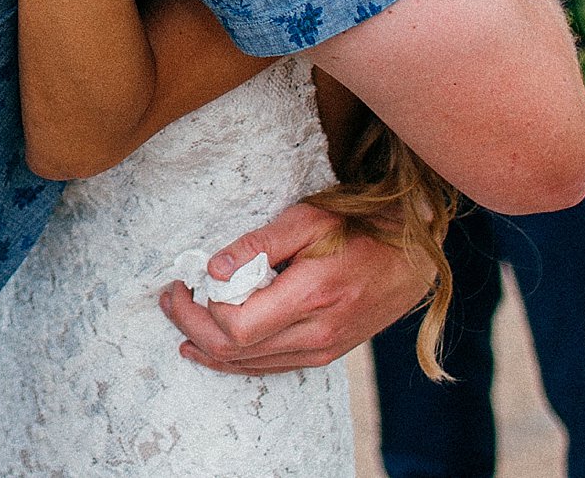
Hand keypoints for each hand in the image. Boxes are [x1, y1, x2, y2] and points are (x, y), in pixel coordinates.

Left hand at [157, 200, 430, 374]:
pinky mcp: (325, 354)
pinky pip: (267, 367)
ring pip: (247, 365)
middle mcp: (316, 333)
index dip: (199, 309)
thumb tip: (213, 267)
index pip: (236, 325)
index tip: (182, 282)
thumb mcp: (310, 218)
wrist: (414, 258)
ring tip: (180, 314)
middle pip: (234, 350)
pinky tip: (209, 346)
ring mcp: (322, 349)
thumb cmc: (361, 226)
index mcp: (311, 295)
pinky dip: (232, 359)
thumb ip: (259, 242)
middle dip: (191, 325)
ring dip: (206, 344)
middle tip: (170, 296)